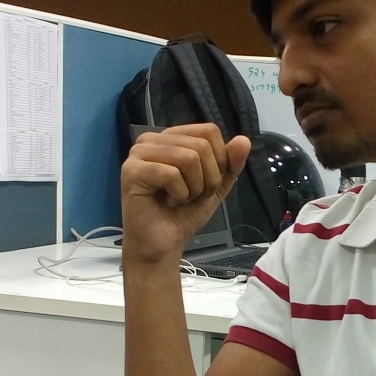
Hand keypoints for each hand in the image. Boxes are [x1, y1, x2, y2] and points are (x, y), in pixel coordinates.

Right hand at [121, 123, 249, 262]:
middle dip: (208, 179)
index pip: (209, 131)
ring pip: (188, 158)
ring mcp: (139, 154)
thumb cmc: (184, 213)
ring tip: (179, 199)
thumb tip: (244, 140)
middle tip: (191, 196)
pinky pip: (171, 174)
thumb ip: (230, 164)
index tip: (205, 182)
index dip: (219, 160)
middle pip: (201, 145)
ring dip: (194, 188)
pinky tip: (168, 202)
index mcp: (171, 137)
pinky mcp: (131, 171)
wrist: (163, 244)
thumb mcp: (215, 186)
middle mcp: (151, 139)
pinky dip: (179, 194)